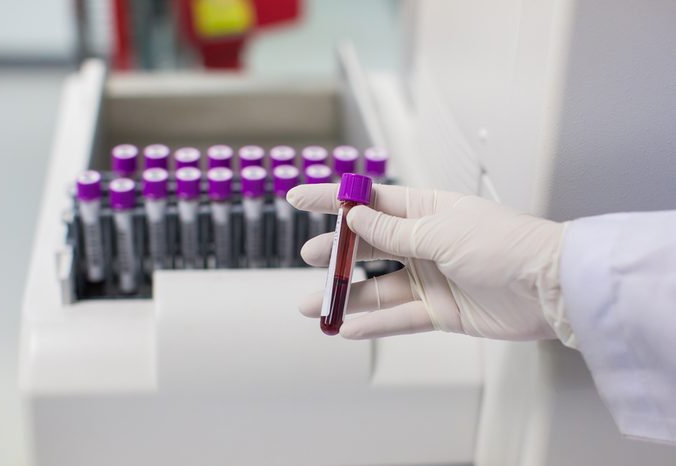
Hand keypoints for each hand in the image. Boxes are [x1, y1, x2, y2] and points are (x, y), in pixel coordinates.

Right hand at [287, 183, 573, 343]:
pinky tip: (347, 328)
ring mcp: (430, 278)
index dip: (333, 200)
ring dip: (346, 296)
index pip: (370, 202)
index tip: (297, 198)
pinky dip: (374, 324)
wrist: (551, 289)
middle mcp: (424, 242)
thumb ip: (395, 231)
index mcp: (426, 210)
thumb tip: (355, 218)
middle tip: (310, 257)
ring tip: (313, 306)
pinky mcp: (440, 311)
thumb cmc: (505, 245)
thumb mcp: (443, 232)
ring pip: (378, 288)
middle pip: (369, 246)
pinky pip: (399, 318)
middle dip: (336, 253)